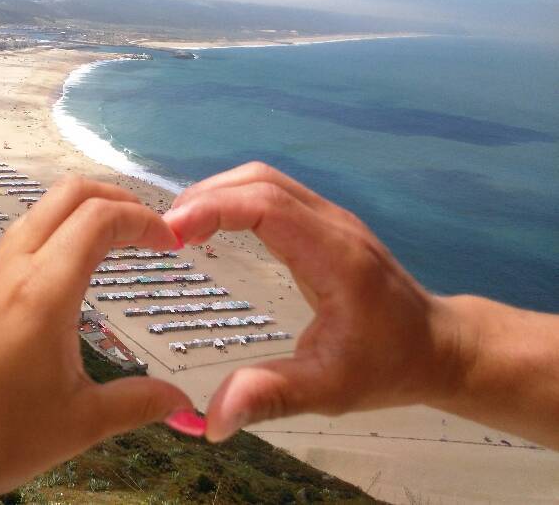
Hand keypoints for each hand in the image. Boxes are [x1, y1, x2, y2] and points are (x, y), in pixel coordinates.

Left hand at [0, 177, 191, 502]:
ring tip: (116, 239)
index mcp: (44, 291)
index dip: (144, 219)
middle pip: (67, 194)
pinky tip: (68, 271)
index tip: (173, 241)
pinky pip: (19, 239)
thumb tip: (185, 402)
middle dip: (116, 196)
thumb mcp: (80, 423)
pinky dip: (56, 231)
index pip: (100, 218)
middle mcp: (13, 270)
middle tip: (149, 226)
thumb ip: (139, 402)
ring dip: (82, 210)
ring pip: (38, 211)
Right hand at [163, 162, 464, 441]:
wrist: (438, 346)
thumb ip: (272, 397)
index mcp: (335, 257)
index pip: (267, 205)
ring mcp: (330, 219)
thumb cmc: (388, 366)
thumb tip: (212, 422)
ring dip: (218, 193)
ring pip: (265, 180)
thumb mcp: (330, 391)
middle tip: (164, 232)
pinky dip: (235, 199)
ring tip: (181, 227)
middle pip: (261, 181)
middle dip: (206, 197)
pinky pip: (273, 193)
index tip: (170, 233)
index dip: (213, 208)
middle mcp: (333, 224)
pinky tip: (213, 225)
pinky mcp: (324, 224)